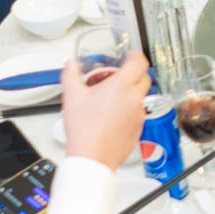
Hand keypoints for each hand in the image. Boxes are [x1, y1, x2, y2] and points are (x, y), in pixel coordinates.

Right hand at [61, 52, 150, 173]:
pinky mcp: (139, 129)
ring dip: (131, 94)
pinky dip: (130, 111)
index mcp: (121, 87)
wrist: (92, 157)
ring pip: (141, 97)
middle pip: (144, 78)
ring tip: (112, 99)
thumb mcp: (72, 96)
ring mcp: (139, 115)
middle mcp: (134, 99)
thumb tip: (70, 64)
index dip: (136, 56)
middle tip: (120, 76)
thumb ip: (70, 74)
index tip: (129, 57)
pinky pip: (138, 114)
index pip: (140, 62)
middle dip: (135, 74)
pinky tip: (113, 117)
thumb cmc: (84, 129)